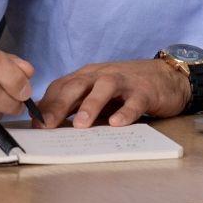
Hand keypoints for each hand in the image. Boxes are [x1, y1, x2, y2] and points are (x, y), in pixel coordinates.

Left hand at [36, 59, 190, 127]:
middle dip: (60, 105)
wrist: (167, 76)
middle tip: (48, 126)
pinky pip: (134, 101)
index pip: (62, 86)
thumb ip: (78, 107)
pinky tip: (117, 123)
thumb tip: (50, 126)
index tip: (35, 125)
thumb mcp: (98, 95)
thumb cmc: (127, 89)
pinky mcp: (145, 91)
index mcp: (88, 76)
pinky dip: (125, 111)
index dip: (47, 105)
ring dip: (90, 105)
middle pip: (77, 85)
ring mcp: (124, 81)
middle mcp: (102, 75)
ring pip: (104, 87)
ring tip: (80, 125)